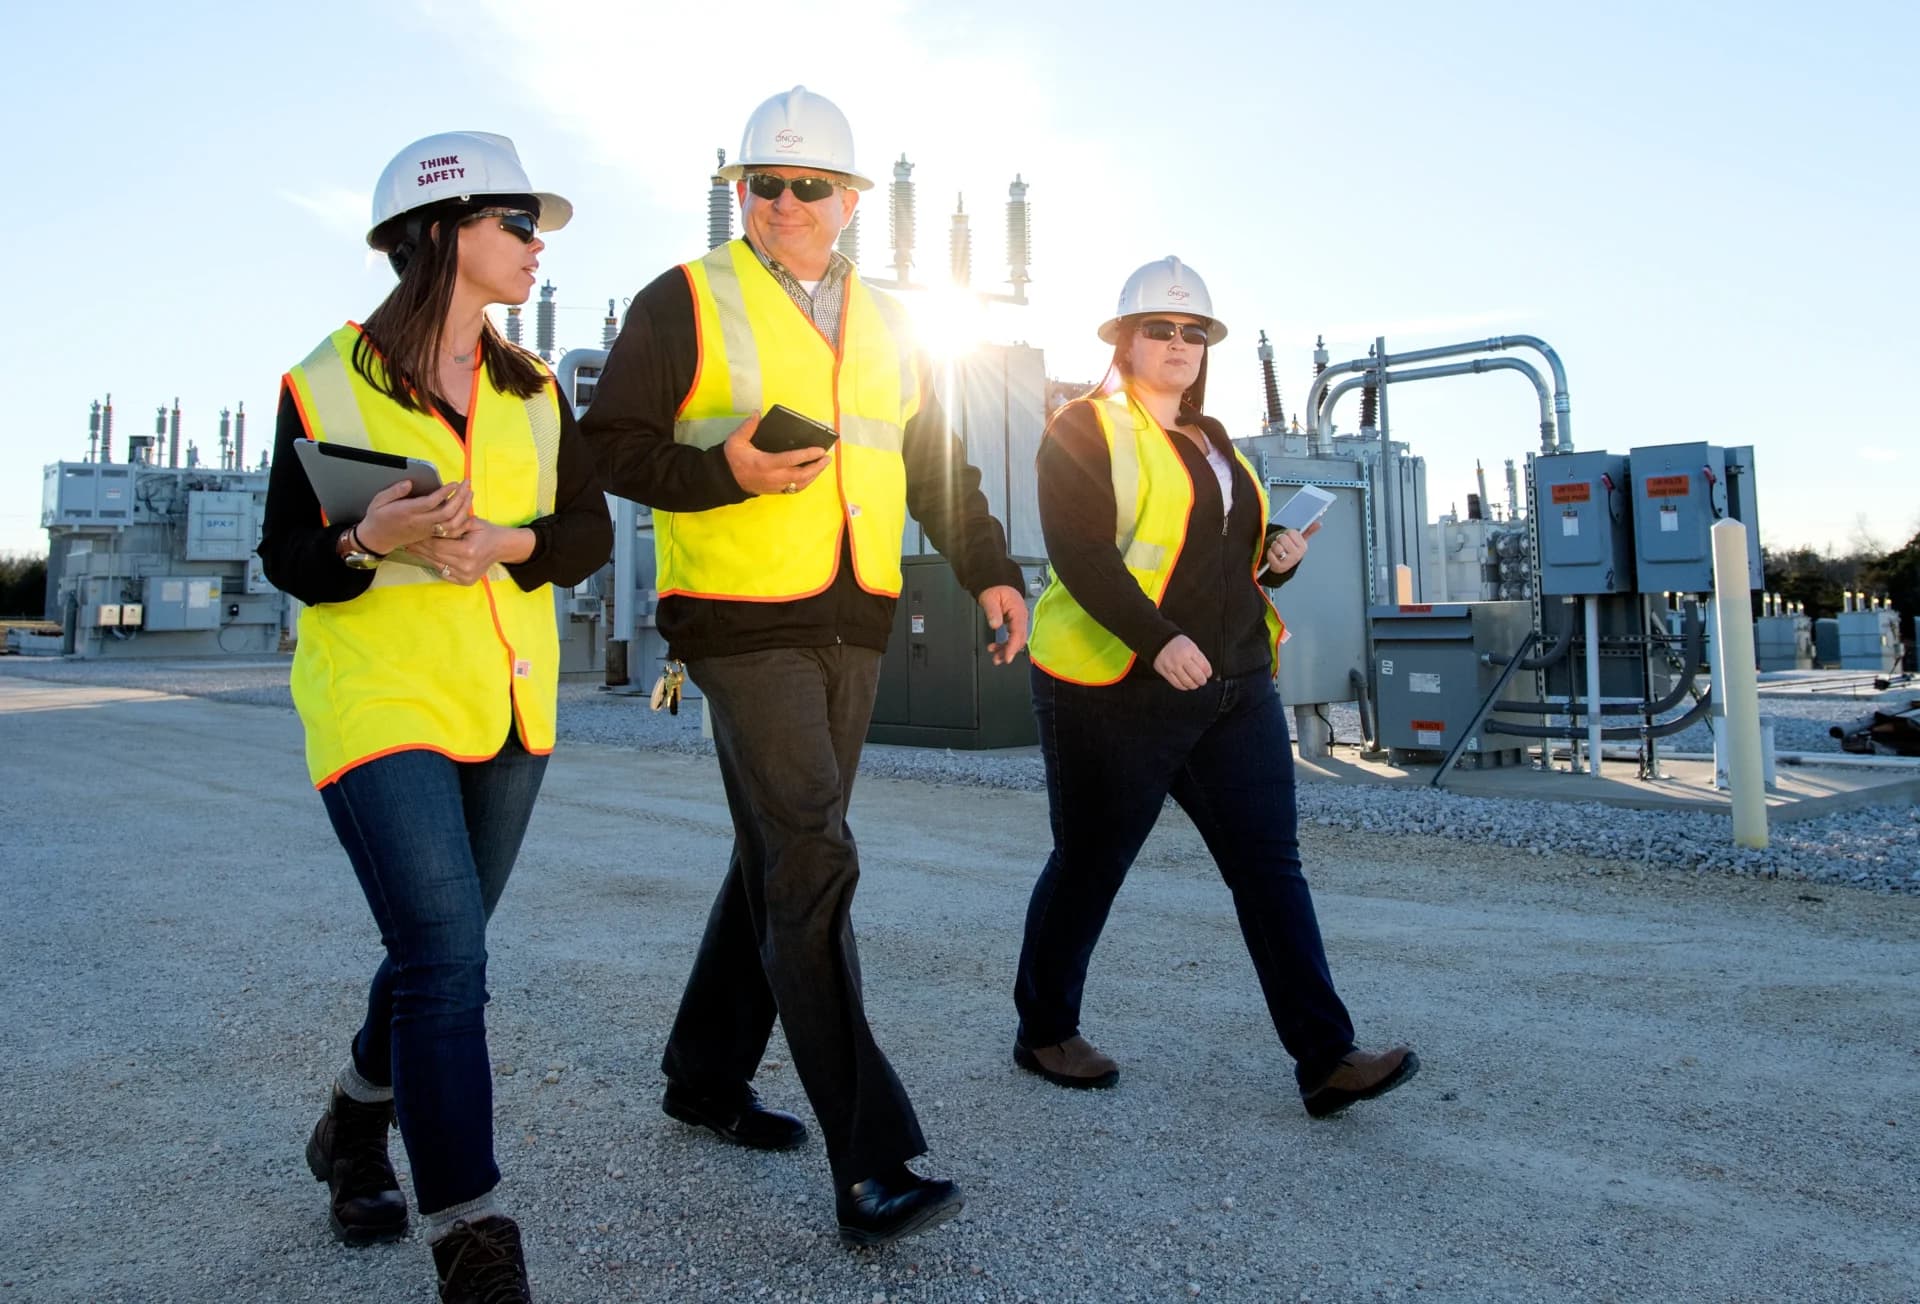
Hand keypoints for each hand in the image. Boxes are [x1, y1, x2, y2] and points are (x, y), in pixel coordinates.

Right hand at [354, 479, 471, 555]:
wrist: (378, 538)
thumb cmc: (378, 517)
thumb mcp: (379, 501)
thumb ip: (394, 491)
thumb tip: (409, 483)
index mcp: (407, 512)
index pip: (430, 503)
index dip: (444, 493)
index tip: (453, 483)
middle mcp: (420, 522)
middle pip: (446, 513)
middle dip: (459, 498)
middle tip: (466, 484)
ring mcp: (427, 530)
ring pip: (452, 523)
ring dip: (464, 509)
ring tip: (469, 493)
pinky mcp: (431, 534)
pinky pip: (451, 531)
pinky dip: (462, 522)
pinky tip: (468, 510)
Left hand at [406, 517, 534, 584]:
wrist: (502, 547)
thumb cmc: (486, 531)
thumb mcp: (471, 522)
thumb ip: (452, 524)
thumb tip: (430, 524)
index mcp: (468, 551)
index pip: (437, 545)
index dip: (423, 539)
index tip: (411, 533)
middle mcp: (466, 566)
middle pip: (435, 556)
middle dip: (420, 548)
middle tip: (407, 540)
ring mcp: (466, 576)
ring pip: (437, 565)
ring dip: (423, 556)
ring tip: (412, 548)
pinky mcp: (465, 582)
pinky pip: (444, 572)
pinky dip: (435, 564)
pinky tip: (425, 557)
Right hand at [721, 413, 832, 496]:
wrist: (726, 479)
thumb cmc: (732, 459)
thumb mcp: (736, 440)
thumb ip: (748, 426)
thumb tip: (757, 413)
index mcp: (765, 463)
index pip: (791, 460)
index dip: (807, 455)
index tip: (820, 450)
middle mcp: (773, 477)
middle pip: (801, 475)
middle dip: (816, 467)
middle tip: (827, 458)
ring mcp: (775, 486)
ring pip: (800, 484)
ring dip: (814, 475)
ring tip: (823, 464)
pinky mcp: (776, 491)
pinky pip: (795, 489)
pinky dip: (806, 482)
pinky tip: (812, 474)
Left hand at [978, 585, 1029, 664]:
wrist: (998, 584)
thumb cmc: (996, 589)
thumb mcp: (990, 598)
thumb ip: (992, 612)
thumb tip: (995, 624)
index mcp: (1018, 611)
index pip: (1018, 633)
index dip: (1012, 647)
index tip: (1007, 657)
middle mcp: (1021, 617)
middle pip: (1019, 639)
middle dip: (1009, 651)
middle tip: (998, 660)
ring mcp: (1019, 621)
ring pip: (1016, 640)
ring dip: (1006, 650)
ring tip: (996, 657)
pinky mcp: (1015, 624)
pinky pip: (1013, 637)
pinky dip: (1005, 645)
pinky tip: (997, 648)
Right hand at [1152, 634, 1211, 689]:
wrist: (1159, 641)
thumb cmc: (1177, 644)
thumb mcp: (1191, 645)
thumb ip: (1198, 658)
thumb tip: (1206, 671)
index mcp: (1190, 650)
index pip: (1204, 667)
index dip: (1208, 673)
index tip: (1208, 674)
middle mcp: (1181, 659)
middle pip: (1197, 676)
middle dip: (1202, 681)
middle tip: (1202, 680)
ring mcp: (1173, 666)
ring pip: (1187, 682)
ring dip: (1194, 685)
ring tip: (1194, 683)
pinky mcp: (1165, 672)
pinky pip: (1177, 684)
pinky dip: (1184, 686)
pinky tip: (1185, 684)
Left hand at [1264, 519, 1319, 574]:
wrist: (1283, 565)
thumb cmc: (1291, 549)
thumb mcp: (1299, 540)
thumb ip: (1309, 531)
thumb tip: (1319, 524)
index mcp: (1303, 547)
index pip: (1291, 532)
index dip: (1287, 533)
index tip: (1288, 538)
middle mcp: (1297, 555)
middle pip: (1282, 538)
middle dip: (1279, 539)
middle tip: (1281, 544)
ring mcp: (1288, 562)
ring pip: (1276, 546)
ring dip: (1274, 546)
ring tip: (1277, 550)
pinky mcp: (1278, 566)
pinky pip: (1270, 553)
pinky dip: (1270, 553)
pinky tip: (1274, 555)